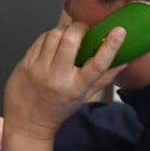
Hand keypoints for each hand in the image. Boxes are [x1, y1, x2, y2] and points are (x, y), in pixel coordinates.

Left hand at [1, 22, 125, 150]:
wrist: (27, 122)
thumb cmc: (58, 109)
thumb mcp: (84, 97)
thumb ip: (104, 79)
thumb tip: (124, 62)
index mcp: (77, 87)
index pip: (97, 63)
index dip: (111, 45)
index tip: (119, 31)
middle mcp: (57, 77)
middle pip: (71, 40)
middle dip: (80, 28)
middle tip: (84, 30)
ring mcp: (39, 69)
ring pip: (54, 35)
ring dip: (64, 30)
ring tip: (68, 36)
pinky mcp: (25, 64)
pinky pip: (40, 40)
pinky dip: (50, 36)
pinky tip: (54, 42)